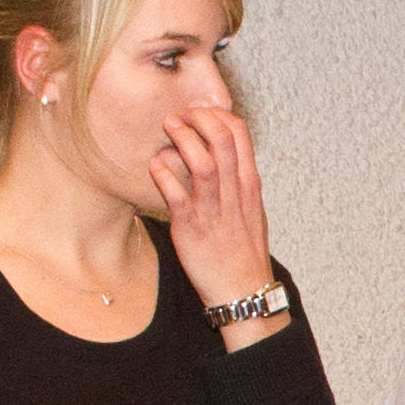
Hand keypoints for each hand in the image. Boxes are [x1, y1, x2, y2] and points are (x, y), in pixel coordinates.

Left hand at [152, 105, 279, 350]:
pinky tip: (155, 165)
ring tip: (168, 127)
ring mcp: (214, 208)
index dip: (216, 114)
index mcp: (248, 184)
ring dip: (183, 138)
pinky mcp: (192, 225)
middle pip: (222, 138)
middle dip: (198, 118)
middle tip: (179, 116)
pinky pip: (176, 192)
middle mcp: (234, 192)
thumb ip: (233, 179)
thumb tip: (212, 152)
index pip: (240, 133)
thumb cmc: (241, 249)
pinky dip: (164, 172)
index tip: (198, 115)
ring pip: (203, 161)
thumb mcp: (249, 209)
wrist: (242, 289)